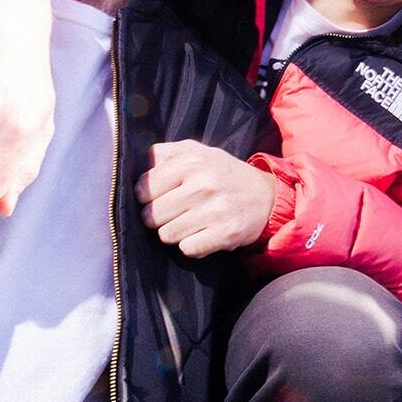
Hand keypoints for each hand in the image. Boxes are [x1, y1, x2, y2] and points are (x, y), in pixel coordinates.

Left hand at [136, 140, 276, 257]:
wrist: (266, 196)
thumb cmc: (222, 174)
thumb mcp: (197, 152)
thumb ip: (165, 153)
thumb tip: (136, 165)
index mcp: (192, 160)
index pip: (143, 188)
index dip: (146, 196)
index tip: (159, 196)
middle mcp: (203, 183)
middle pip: (152, 215)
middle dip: (159, 217)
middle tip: (176, 211)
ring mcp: (215, 209)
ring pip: (166, 235)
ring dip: (175, 232)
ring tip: (191, 221)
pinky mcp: (225, 233)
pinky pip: (187, 249)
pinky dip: (193, 244)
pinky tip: (204, 232)